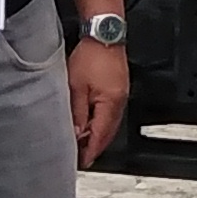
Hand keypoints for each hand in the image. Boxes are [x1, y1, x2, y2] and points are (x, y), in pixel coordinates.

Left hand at [67, 42, 130, 166]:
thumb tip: (76, 133)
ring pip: (110, 124)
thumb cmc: (91, 56)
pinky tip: (91, 123)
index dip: (90, 151)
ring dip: (97, 135)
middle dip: (94, 146)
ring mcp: (121, 95)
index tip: (82, 162)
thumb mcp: (75, 87)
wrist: (104, 35)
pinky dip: (101, 122)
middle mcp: (119, 102)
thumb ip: (76, 113)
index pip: (100, 136)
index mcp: (110, 104)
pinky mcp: (119, 89)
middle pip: (107, 133)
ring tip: (83, 142)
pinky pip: (111, 113)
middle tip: (80, 156)